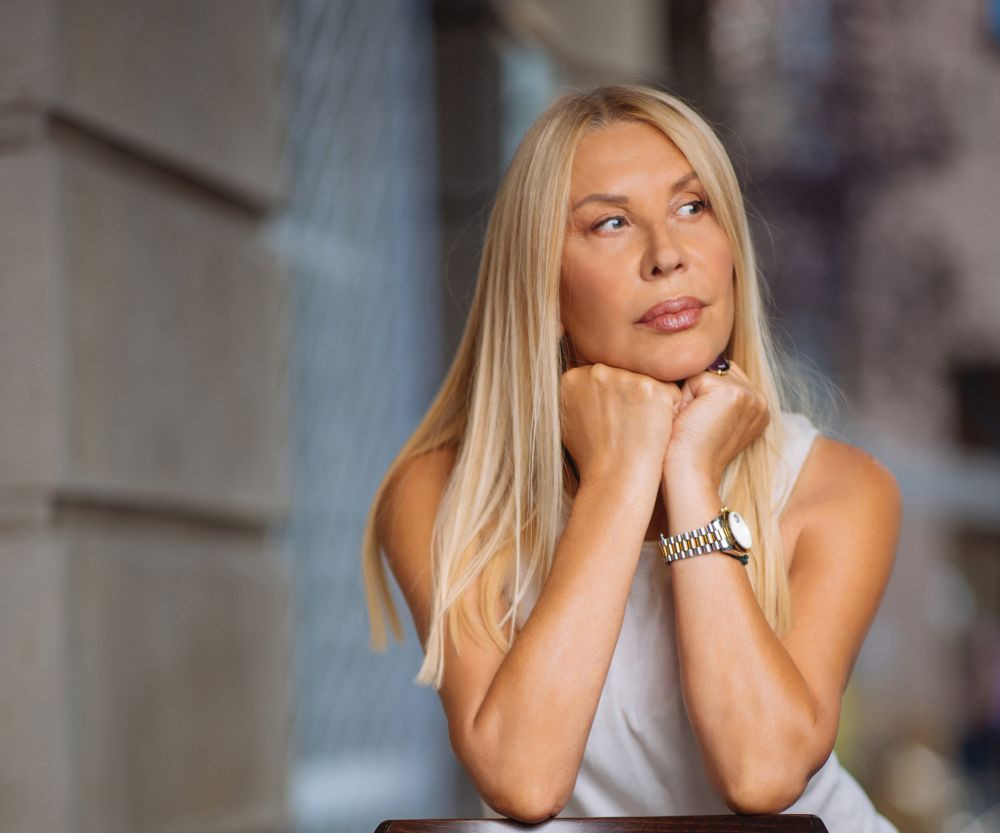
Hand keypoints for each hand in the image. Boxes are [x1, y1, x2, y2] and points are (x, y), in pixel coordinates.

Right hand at [560, 363, 681, 490]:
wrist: (615, 477)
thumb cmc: (592, 456)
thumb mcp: (567, 422)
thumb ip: (574, 396)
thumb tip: (578, 383)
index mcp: (573, 378)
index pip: (602, 375)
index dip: (611, 396)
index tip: (610, 418)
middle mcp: (596, 371)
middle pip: (623, 373)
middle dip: (629, 394)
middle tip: (625, 424)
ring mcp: (625, 377)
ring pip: (646, 380)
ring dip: (648, 400)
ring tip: (638, 428)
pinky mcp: (652, 388)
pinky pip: (668, 391)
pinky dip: (667, 409)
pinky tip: (654, 428)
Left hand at [663, 360, 769, 487]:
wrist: (687, 475)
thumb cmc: (686, 451)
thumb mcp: (706, 417)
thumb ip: (710, 391)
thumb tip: (692, 360)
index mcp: (758, 406)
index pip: (722, 375)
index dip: (699, 392)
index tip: (696, 422)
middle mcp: (760, 398)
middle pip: (715, 369)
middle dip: (696, 389)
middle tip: (692, 423)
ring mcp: (750, 394)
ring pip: (705, 370)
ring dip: (690, 392)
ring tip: (690, 420)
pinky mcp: (733, 393)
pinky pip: (696, 375)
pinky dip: (684, 395)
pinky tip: (688, 418)